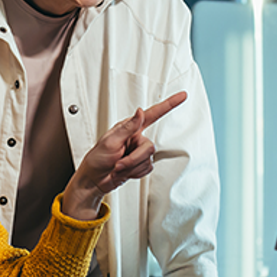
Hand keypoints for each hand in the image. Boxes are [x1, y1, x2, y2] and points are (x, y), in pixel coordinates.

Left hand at [62, 91, 186, 219]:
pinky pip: (146, 169)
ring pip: (148, 160)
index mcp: (129, 128)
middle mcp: (136, 138)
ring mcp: (138, 152)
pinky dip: (134, 173)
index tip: (182, 96)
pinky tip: (124, 172)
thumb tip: (139, 112)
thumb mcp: (109, 141)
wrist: (95, 180)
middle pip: (149, 147)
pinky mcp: (140, 165)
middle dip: (133, 159)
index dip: (168, 105)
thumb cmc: (96, 159)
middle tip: (118, 164)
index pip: (152, 114)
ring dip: (131, 167)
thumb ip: (127, 127)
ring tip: (117, 167)